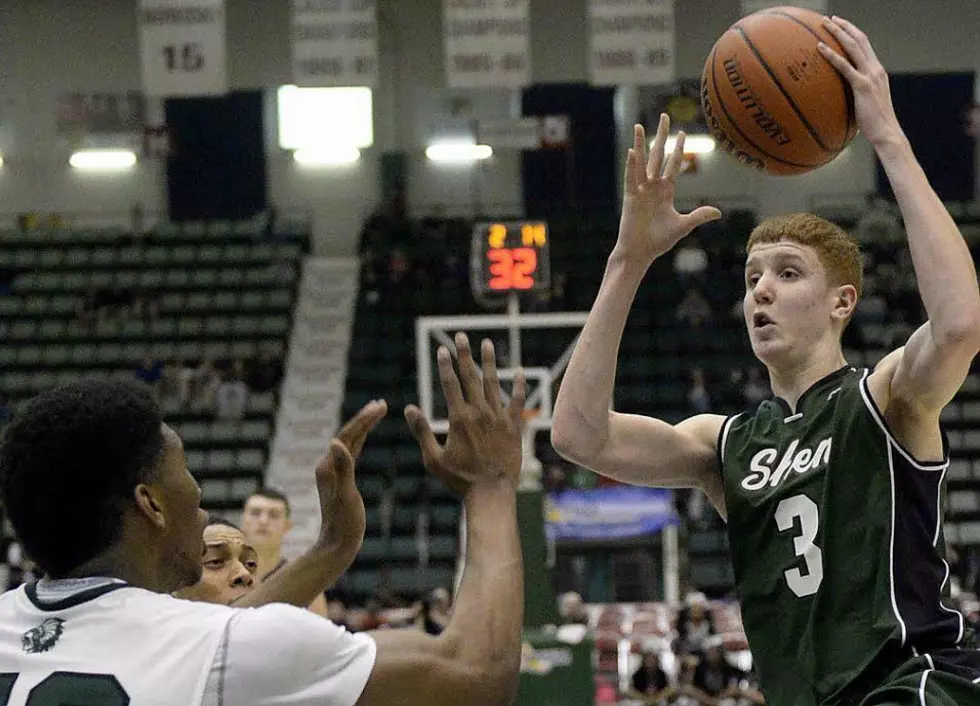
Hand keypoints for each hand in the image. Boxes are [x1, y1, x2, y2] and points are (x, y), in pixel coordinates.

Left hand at [313, 400, 387, 550]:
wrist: (336, 546)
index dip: (364, 419)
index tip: (380, 406)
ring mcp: (333, 471)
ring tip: (377, 412)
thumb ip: (343, 469)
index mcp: (328, 466)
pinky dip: (360, 440)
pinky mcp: (340, 478)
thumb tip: (336, 442)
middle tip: (381, 403)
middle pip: (347, 435)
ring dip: (363, 426)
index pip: (347, 435)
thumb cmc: (344, 524)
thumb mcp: (346, 496)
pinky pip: (351, 453)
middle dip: (364, 418)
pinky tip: (366, 436)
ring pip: (349, 442)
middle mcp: (328, 465)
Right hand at [405, 333, 525, 492]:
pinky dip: (519, 386)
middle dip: (464, 355)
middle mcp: (480, 413)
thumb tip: (409, 408)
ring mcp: (499, 418)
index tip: (442, 349)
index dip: (445, 365)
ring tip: (487, 343)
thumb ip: (421, 431)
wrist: (492, 493)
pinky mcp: (514, 427)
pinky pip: (518, 402)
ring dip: (489, 362)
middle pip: (470, 377)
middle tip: (461, 336)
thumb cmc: (460, 479)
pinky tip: (519, 372)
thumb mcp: (433, 458)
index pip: (450, 384)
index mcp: (459, 419)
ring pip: (493, 383)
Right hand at [614, 114, 720, 266]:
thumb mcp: (682, 226)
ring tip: (640, 126)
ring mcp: (640, 190)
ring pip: (642, 162)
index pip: (673, 164)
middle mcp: (652, 186)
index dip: (679, 149)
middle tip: (664, 116)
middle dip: (661, 135)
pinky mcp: (631, 198)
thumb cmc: (658, 241)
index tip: (683, 133)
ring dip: (641, 144)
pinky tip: (632, 151)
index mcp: (665, 191)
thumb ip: (698, 216)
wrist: (640, 253)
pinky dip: (632, 165)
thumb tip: (718, 212)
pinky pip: (632, 178)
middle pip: (657, 155)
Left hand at [818, 16, 903, 148]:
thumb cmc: (874, 124)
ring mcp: (870, 76)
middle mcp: (876, 69)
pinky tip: (819, 48)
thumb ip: (856, 96)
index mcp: (877, 71)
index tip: (841, 25)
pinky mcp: (862, 86)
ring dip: (838, 32)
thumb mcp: (865, 104)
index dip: (853, 33)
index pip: (865, 46)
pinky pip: (844, 66)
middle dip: (844, 26)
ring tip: (823, 24)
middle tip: (830, 19)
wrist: (887, 133)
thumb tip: (839, 100)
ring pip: (853, 46)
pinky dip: (831, 55)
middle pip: (860, 40)